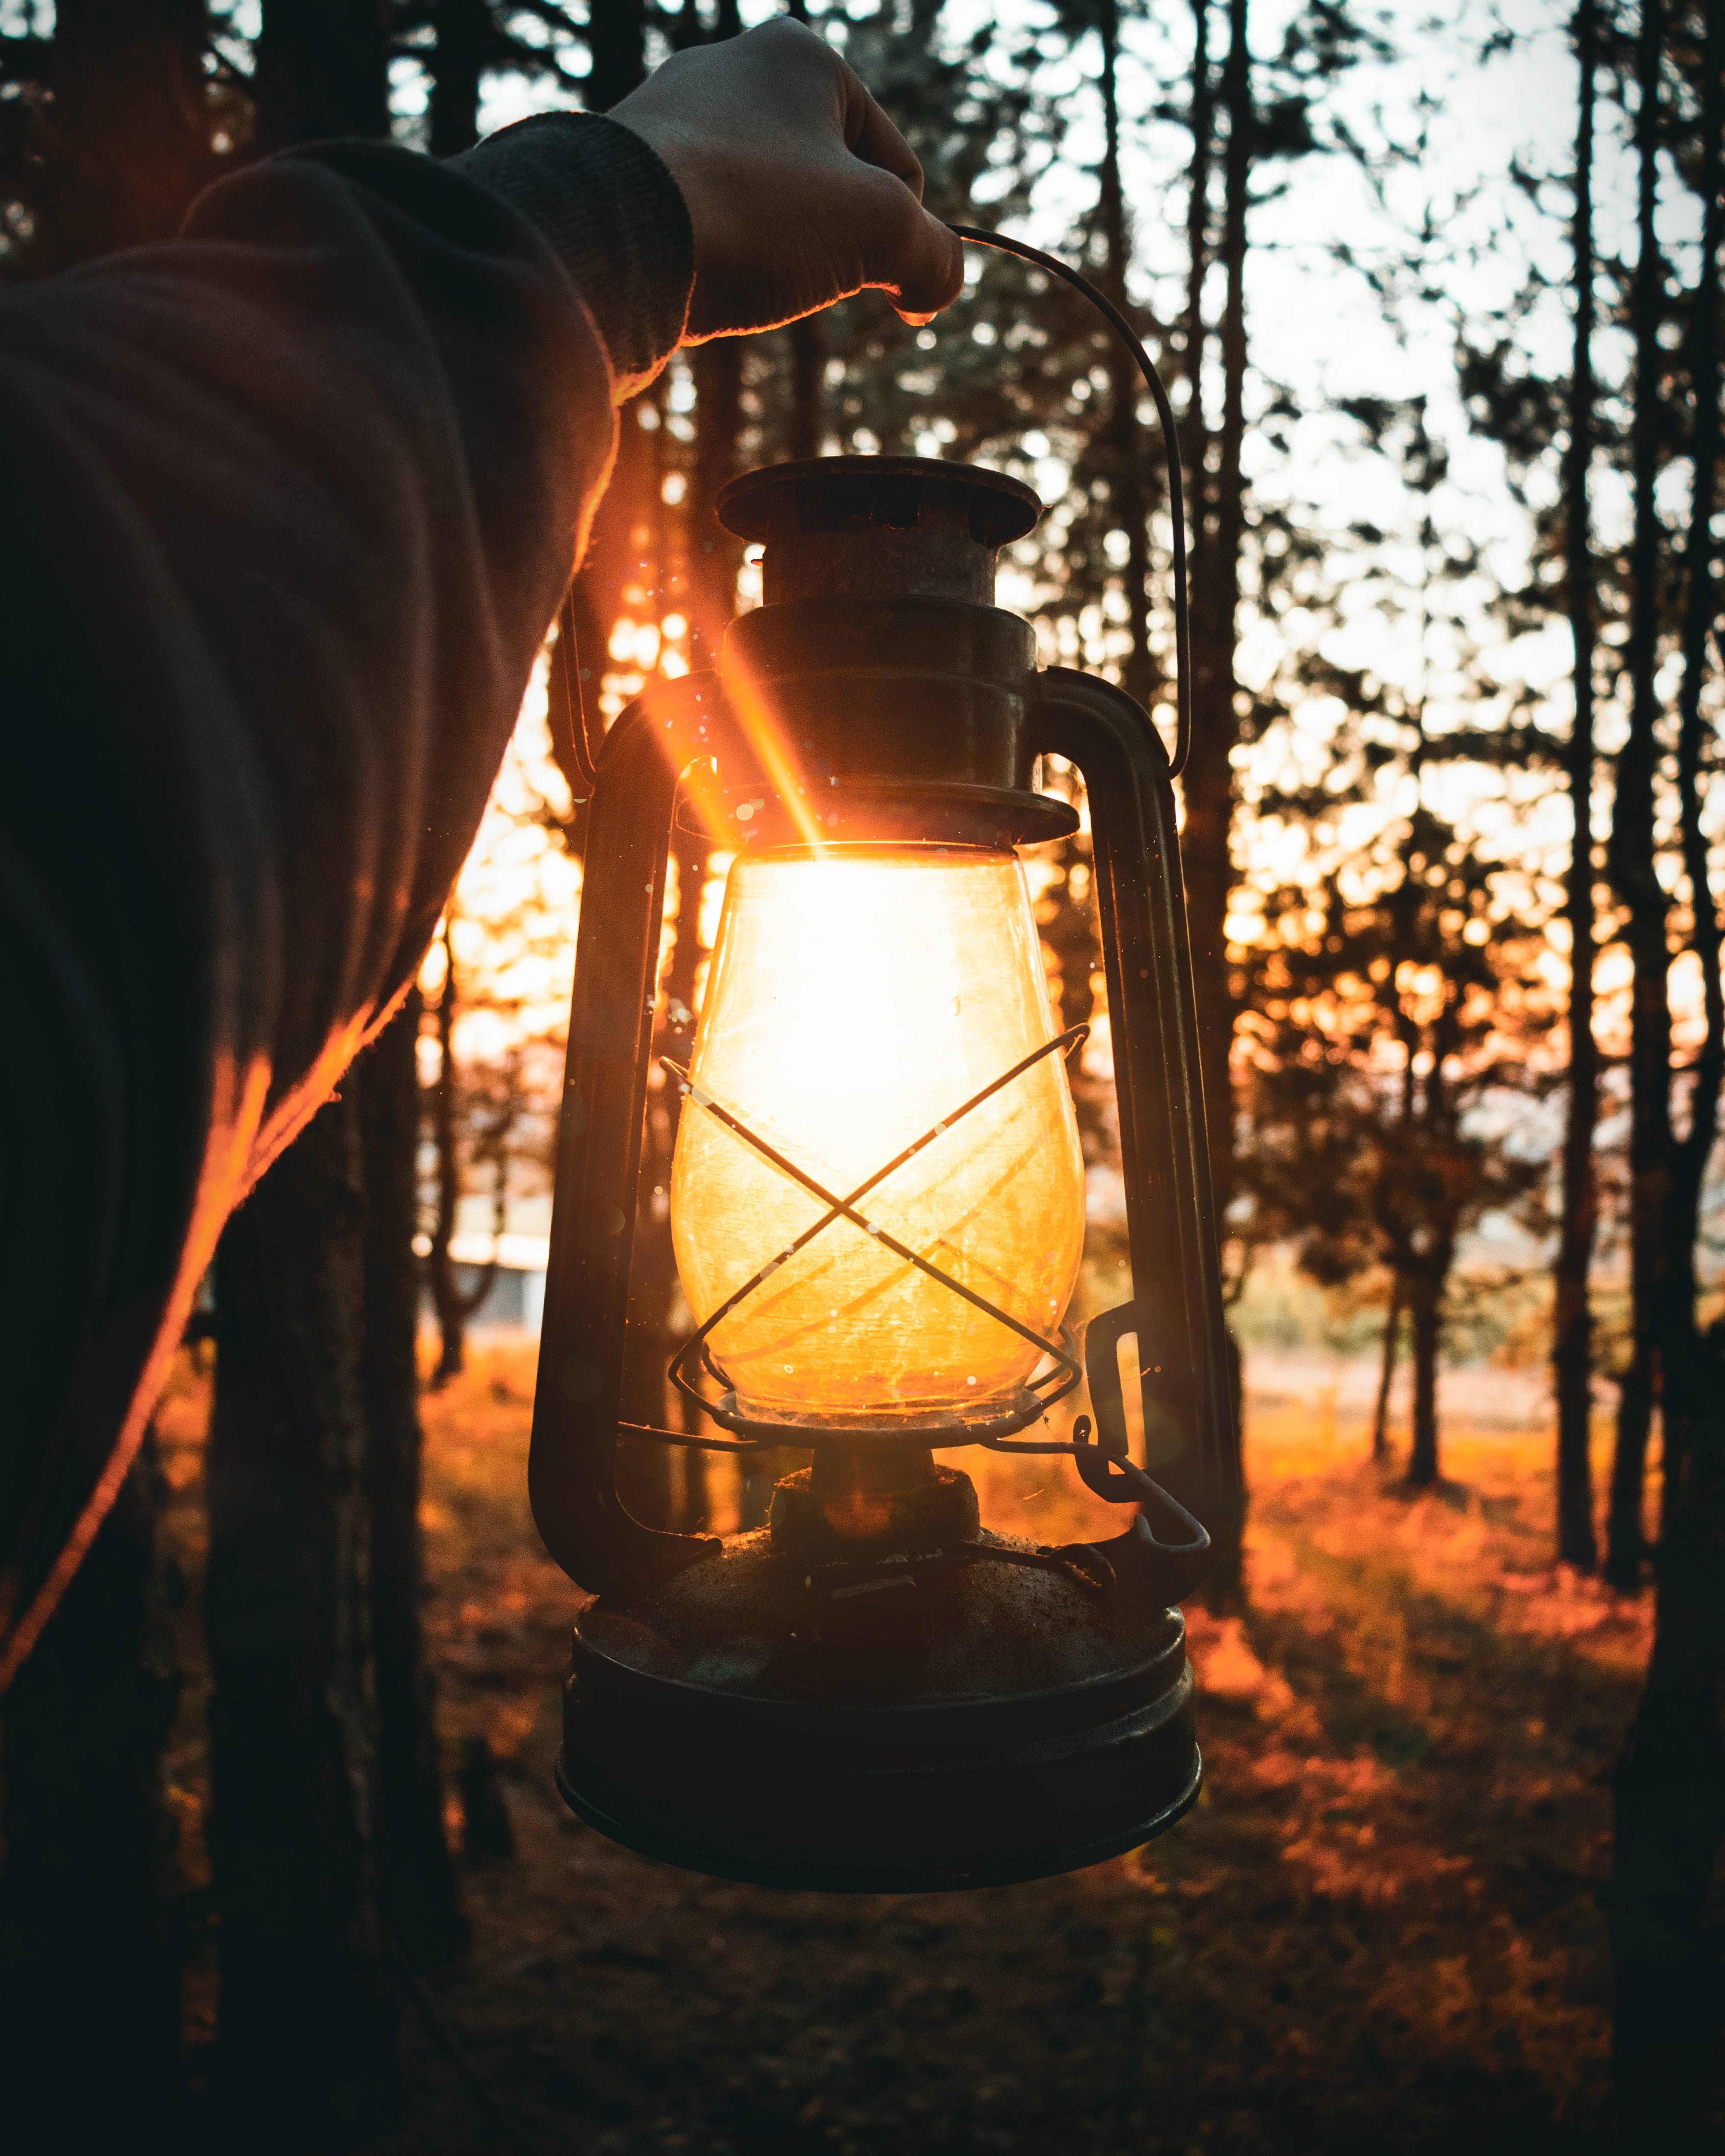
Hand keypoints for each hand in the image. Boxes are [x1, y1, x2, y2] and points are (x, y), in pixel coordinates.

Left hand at [610, 19, 962, 342]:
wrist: (614, 242)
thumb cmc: (756, 214)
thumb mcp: (880, 231)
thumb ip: (934, 256)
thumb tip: (937, 282)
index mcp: (800, 55)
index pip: (896, 166)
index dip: (898, 235)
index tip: (878, 280)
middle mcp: (730, 68)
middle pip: (829, 188)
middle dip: (830, 245)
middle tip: (798, 270)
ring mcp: (672, 119)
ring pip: (766, 211)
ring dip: (772, 258)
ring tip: (741, 272)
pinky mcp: (630, 175)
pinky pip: (704, 227)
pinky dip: (716, 263)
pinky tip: (697, 277)